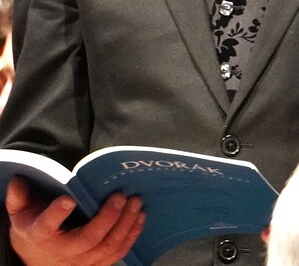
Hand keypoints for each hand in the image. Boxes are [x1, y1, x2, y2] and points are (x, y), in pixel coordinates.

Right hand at [7, 178, 144, 265]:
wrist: (38, 259)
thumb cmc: (34, 229)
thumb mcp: (21, 213)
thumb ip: (18, 197)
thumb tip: (18, 179)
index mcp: (41, 236)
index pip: (47, 226)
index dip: (57, 213)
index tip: (68, 199)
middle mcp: (62, 252)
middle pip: (88, 238)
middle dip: (108, 217)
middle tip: (121, 196)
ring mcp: (81, 262)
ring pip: (107, 247)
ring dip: (125, 224)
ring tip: (136, 203)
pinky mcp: (96, 265)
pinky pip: (117, 254)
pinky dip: (131, 237)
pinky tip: (140, 218)